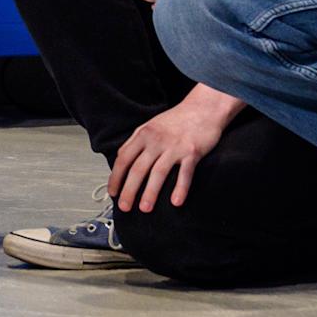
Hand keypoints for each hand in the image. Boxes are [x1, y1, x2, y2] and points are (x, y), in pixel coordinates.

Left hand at [108, 86, 239, 211]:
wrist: (204, 108)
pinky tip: (175, 202)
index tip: (113, 192)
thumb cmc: (177, 120)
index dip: (116, 177)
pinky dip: (180, 188)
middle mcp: (156, 140)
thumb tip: (121, 159)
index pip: (123, 158)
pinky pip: (185, 173)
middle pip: (138, 168)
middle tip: (124, 207)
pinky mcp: (192, 152)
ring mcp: (174, 146)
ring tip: (145, 208)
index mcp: (143, 134)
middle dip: (129, 190)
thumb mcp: (151, 125)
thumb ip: (136, 141)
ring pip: (158, 172)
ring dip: (150, 192)